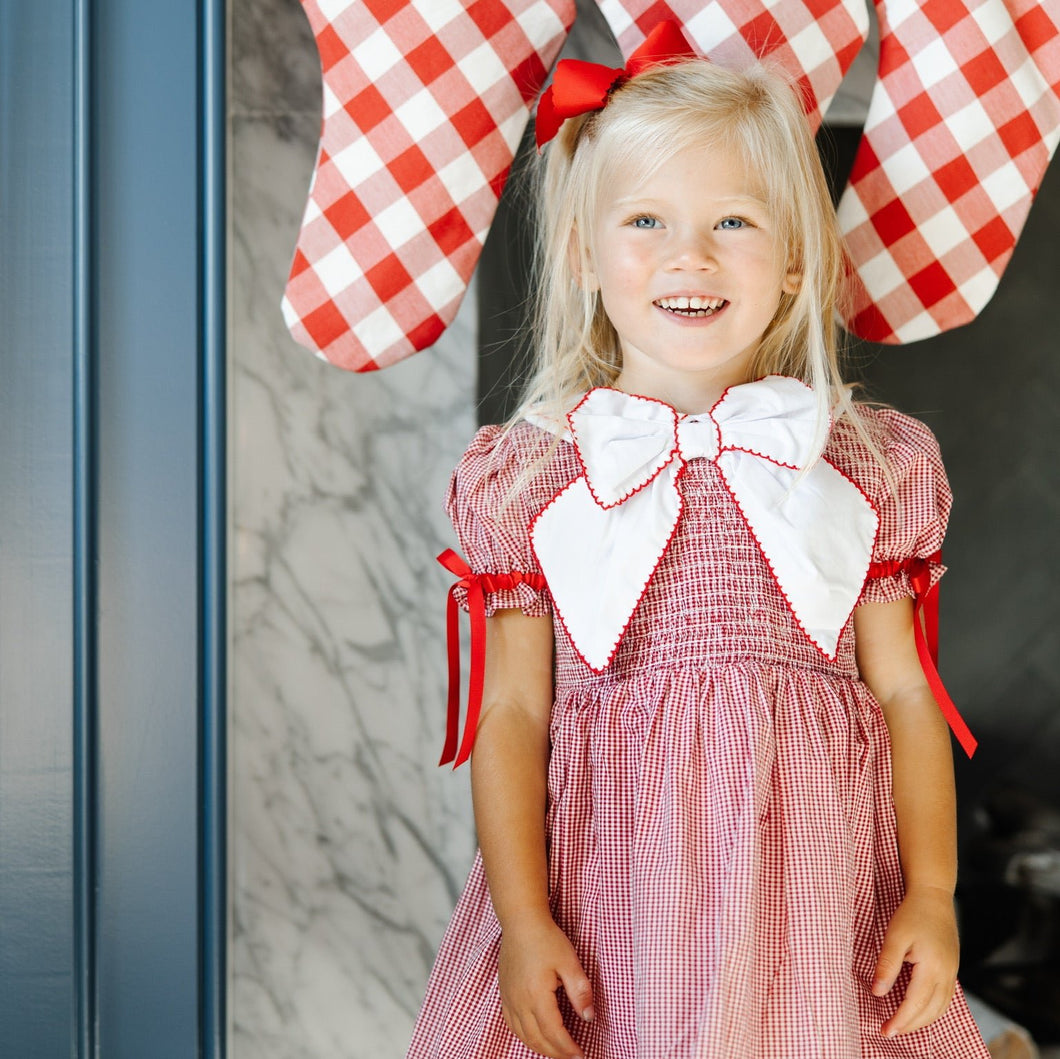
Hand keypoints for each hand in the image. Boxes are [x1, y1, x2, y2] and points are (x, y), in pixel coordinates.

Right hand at [498, 912, 593, 1058]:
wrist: (521, 921)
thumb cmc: (546, 938)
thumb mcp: (569, 962)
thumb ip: (580, 991)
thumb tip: (589, 1017)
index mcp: (537, 996)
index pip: (553, 1034)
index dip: (568, 1049)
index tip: (581, 1056)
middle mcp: (520, 1002)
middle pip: (537, 1040)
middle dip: (556, 1053)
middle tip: (572, 1057)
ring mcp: (509, 998)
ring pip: (523, 1035)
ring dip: (540, 1048)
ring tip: (556, 1052)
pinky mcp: (504, 993)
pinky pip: (511, 1024)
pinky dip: (524, 1037)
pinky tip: (534, 1037)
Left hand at [872, 885, 958, 1037]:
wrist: (934, 896)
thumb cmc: (912, 913)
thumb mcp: (894, 936)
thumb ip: (887, 965)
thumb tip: (877, 992)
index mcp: (933, 968)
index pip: (915, 1003)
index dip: (901, 1020)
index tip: (885, 1031)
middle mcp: (947, 975)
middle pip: (930, 1011)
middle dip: (910, 1025)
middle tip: (889, 1031)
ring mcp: (952, 972)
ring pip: (940, 1008)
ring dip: (922, 1021)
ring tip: (901, 1025)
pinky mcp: (952, 968)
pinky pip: (944, 998)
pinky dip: (931, 1010)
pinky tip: (918, 1010)